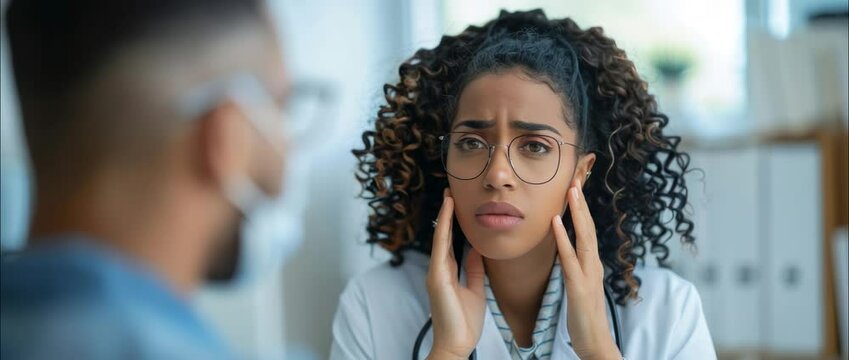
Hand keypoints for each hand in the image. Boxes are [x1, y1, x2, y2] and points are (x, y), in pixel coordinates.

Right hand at [425, 188, 485, 359]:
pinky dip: (443, 229)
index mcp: (447, 273)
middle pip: (443, 236)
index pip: (450, 242)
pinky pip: (440, 248)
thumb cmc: (465, 321)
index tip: (458, 204)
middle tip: (451, 192)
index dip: (454, 223)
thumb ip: (473, 269)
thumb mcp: (475, 289)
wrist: (458, 343)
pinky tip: (447, 214)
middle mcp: (439, 270)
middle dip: (447, 214)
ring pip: (440, 238)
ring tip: (449, 196)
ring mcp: (436, 273)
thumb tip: (477, 250)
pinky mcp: (437, 278)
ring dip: (445, 216)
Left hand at [551, 179, 621, 359]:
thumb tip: (568, 251)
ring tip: (571, 191)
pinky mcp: (579, 288)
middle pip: (588, 227)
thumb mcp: (579, 286)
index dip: (582, 209)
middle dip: (582, 203)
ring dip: (577, 213)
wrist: (595, 343)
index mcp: (591, 264)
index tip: (575, 187)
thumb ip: (575, 267)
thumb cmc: (584, 316)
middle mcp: (592, 265)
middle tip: (575, 178)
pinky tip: (555, 222)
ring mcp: (587, 275)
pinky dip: (563, 238)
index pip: (587, 230)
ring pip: (583, 237)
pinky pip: (569, 259)